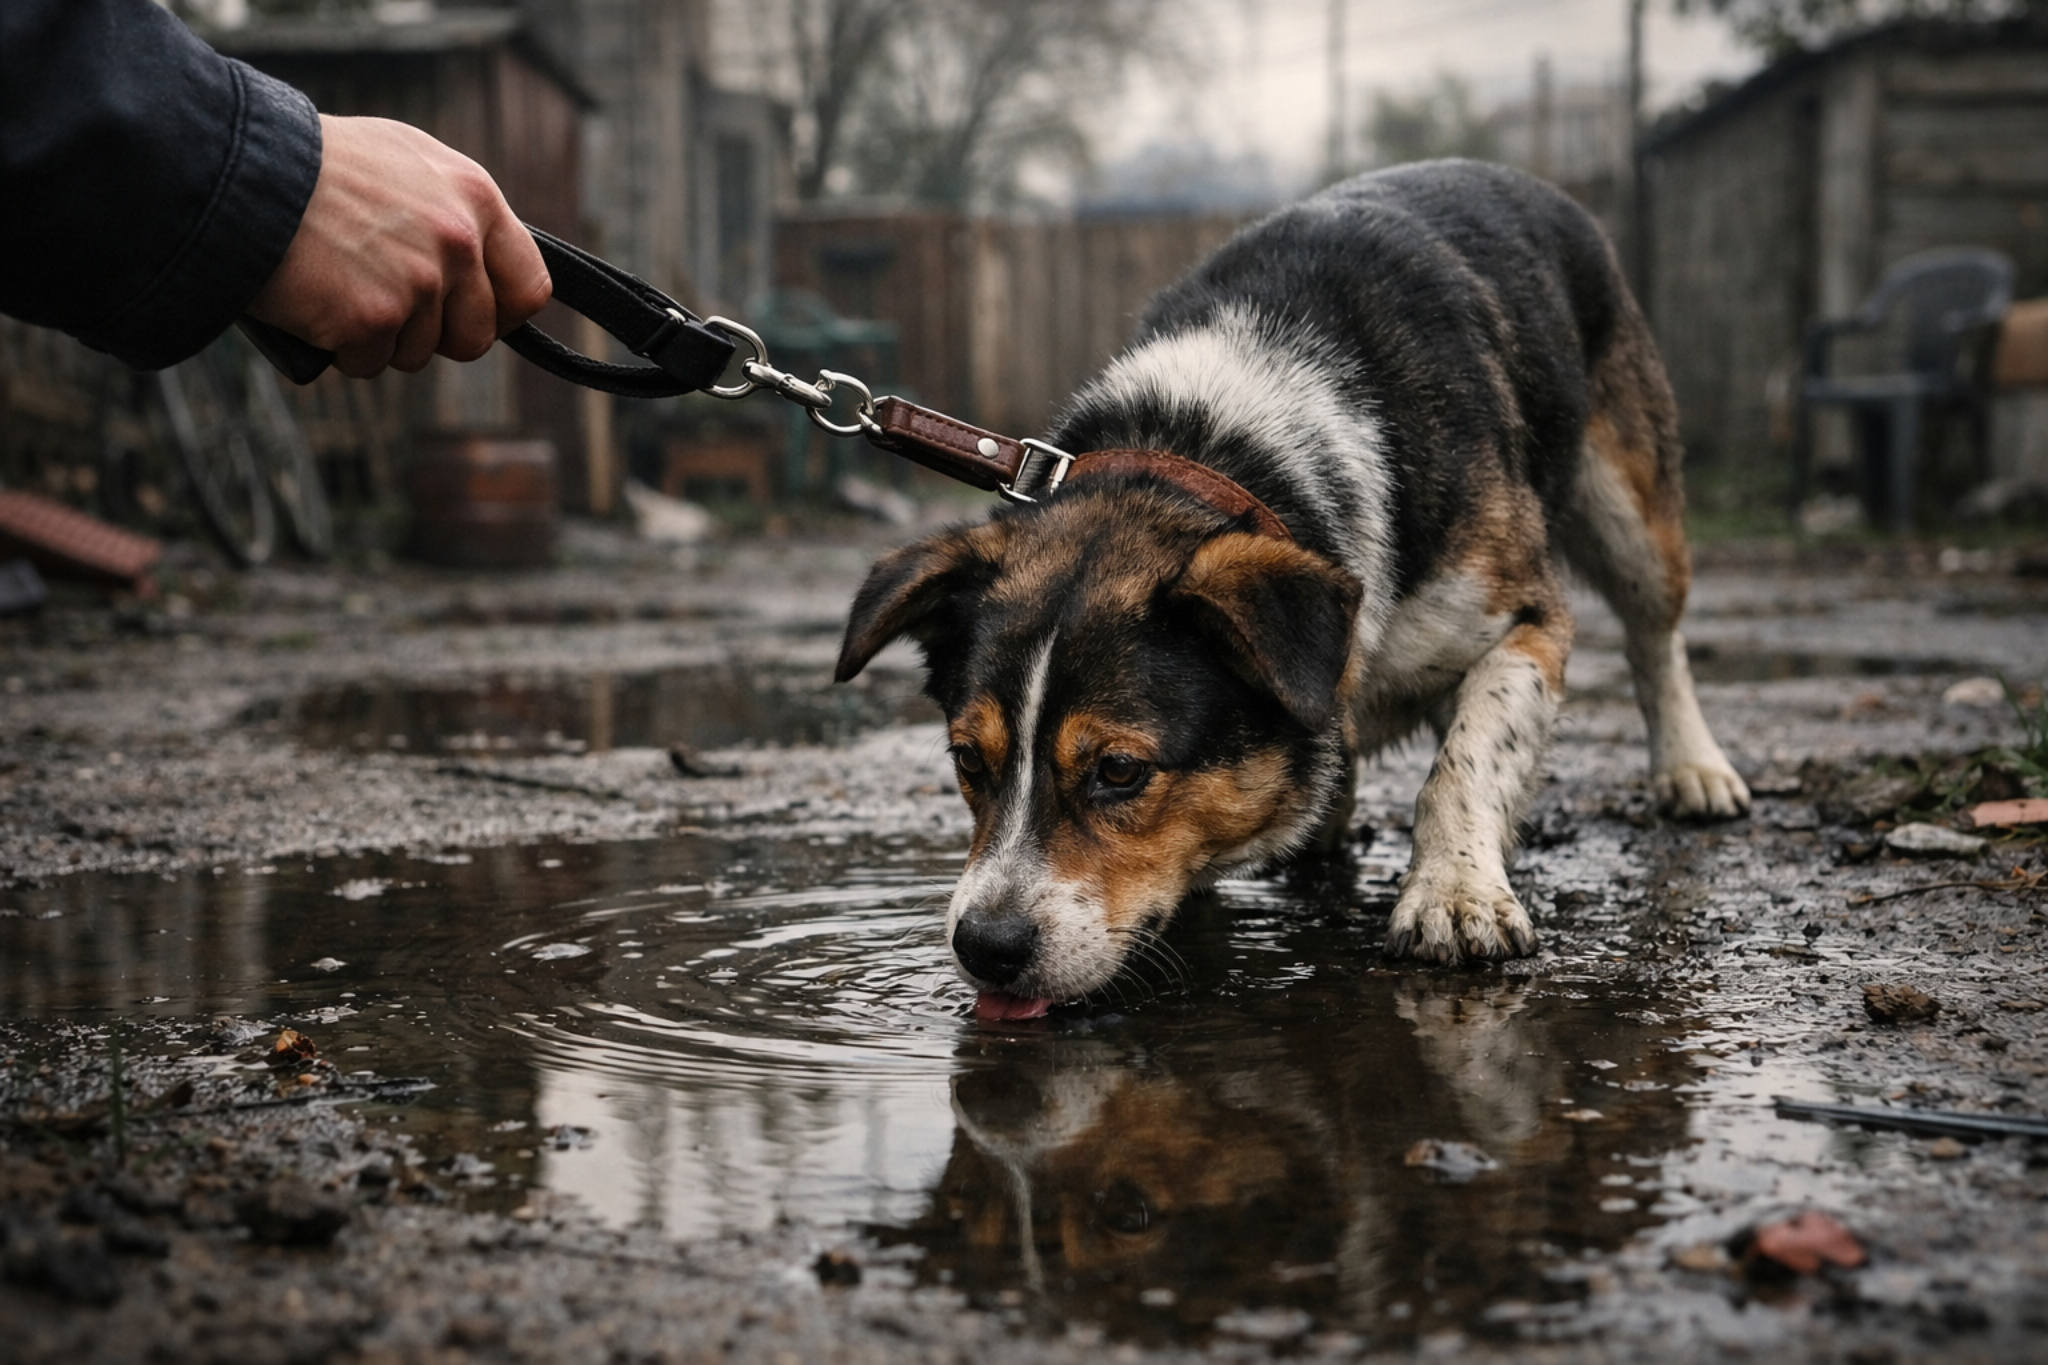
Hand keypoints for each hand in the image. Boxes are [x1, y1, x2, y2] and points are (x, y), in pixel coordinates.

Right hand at [247, 115, 551, 377]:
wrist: (237, 170)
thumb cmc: (314, 165)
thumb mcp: (404, 161)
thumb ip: (454, 212)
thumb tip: (485, 265)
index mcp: (474, 198)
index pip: (529, 287)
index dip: (500, 313)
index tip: (471, 316)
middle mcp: (457, 241)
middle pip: (474, 337)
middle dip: (434, 334)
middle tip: (385, 303)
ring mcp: (418, 282)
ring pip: (418, 353)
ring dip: (380, 337)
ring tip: (338, 284)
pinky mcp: (373, 318)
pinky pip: (368, 363)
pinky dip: (339, 346)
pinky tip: (315, 301)